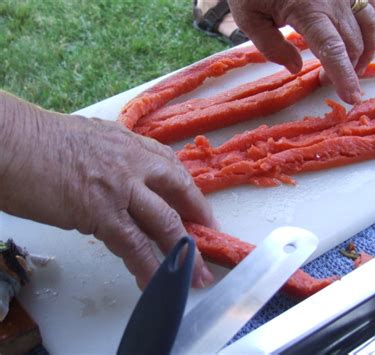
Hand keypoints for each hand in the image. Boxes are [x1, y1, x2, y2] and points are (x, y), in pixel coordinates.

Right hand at [0, 92, 215, 288]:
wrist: (9, 141)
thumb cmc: (38, 141)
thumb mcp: (88, 140)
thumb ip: (112, 157)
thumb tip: (120, 178)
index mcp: (128, 143)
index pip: (170, 167)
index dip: (187, 189)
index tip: (197, 206)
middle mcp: (132, 162)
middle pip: (179, 191)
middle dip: (199, 217)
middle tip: (210, 237)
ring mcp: (120, 187)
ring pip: (164, 222)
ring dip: (184, 251)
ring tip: (197, 273)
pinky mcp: (101, 212)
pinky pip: (133, 244)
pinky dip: (148, 266)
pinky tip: (157, 281)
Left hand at [228, 0, 374, 103]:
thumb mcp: (248, 16)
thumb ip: (271, 46)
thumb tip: (297, 68)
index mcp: (308, 9)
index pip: (333, 50)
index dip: (344, 76)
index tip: (352, 98)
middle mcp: (334, 0)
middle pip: (353, 43)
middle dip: (346, 70)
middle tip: (325, 81)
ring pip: (370, 27)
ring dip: (365, 53)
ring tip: (351, 68)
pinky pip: (374, 5)